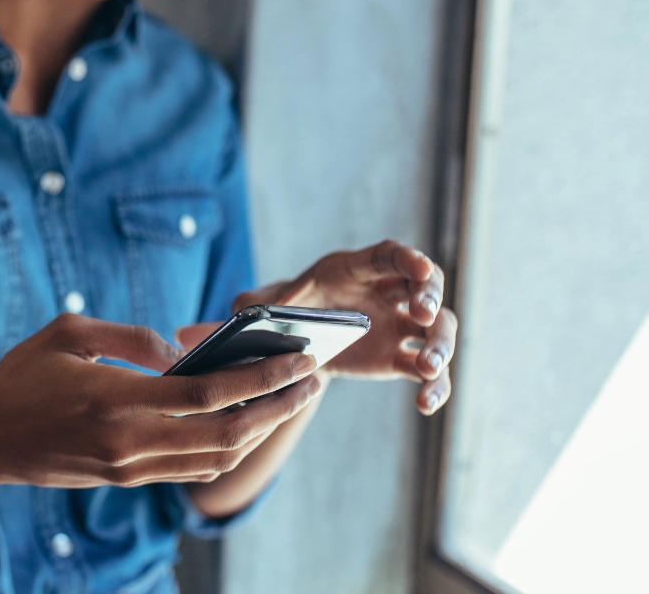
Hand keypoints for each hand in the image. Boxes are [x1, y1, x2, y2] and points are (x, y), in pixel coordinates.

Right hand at [0, 314, 323, 488]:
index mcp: (117, 400)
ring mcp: (130, 468)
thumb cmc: (20, 377)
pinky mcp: (126, 479)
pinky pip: (191, 468)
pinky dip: (227, 447)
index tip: (298, 359)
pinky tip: (244, 422)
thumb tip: (180, 352)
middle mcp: (131, 442)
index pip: (210, 393)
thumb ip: (131, 336)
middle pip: (227, 432)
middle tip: (312, 381)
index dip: (261, 377)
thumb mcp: (69, 333)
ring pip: (215, 458)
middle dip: (278, 407)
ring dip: (260, 430)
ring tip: (288, 400)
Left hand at [229, 240, 456, 414]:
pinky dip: (434, 385)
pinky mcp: (398, 358)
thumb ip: (246, 307)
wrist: (293, 343)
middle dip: (430, 297)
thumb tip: (218, 320)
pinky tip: (426, 403)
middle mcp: (385, 293)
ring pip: (437, 328)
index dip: (408, 258)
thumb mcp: (260, 305)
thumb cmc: (281, 312)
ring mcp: (398, 325)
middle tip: (423, 314)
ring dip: (440, 344)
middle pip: (425, 286)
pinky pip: (428, 371)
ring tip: (427, 366)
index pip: (388, 255)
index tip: (421, 267)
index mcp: (354, 270)